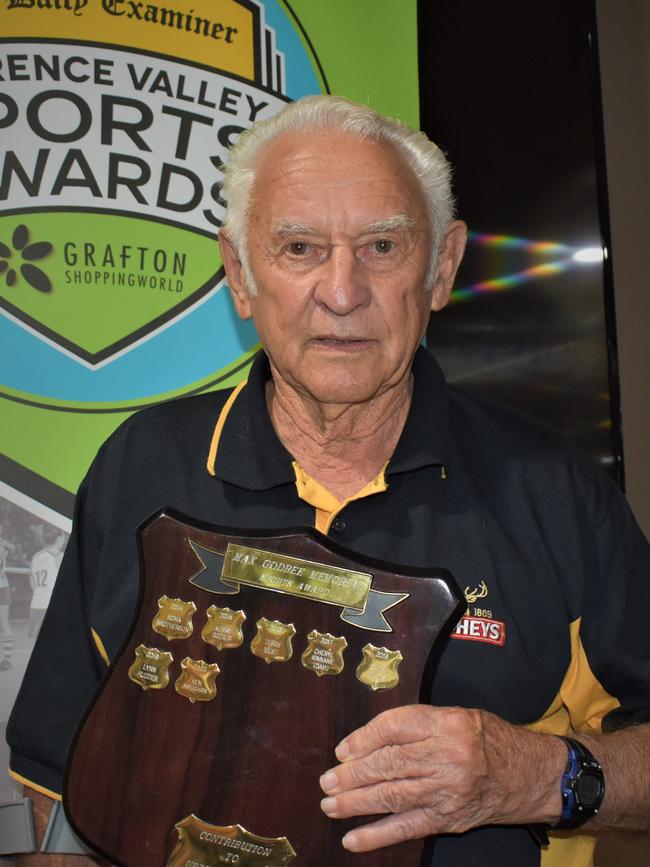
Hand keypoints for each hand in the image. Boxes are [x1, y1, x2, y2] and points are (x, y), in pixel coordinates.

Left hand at [319, 704, 563, 851]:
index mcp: (448, 723)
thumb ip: (417, 724)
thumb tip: (367, 741)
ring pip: (392, 796)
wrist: (529, 774)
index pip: (395, 727)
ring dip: (356, 803)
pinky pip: (407, 828)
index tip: (342, 750)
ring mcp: (447, 791)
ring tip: (329, 804)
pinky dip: (377, 835)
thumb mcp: (457, 716)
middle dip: (352, 774)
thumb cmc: (488, 739)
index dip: (364, 738)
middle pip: (389, 764)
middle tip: (326, 781)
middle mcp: (447, 756)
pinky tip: (352, 839)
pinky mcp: (449, 819)